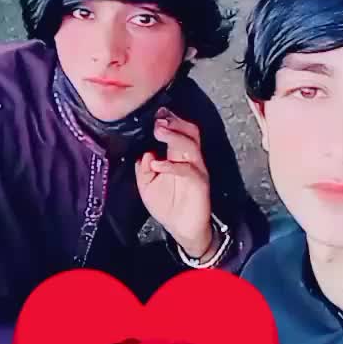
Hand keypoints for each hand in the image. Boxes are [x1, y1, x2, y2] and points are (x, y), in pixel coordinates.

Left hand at [135, 109, 211, 255]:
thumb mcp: (146, 186)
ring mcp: (196, 169)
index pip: (178, 130)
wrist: (182, 229)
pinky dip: (171, 165)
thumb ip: (142, 168)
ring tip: (159, 130)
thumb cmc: (167, 206)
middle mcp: (189, 159)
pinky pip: (188, 169)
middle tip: (159, 119)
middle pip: (189, 131)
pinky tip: (157, 164)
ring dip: (174, 135)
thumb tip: (145, 153)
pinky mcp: (199, 183)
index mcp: (177, 156)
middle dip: (174, 121)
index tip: (156, 113)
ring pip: (191, 144)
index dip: (169, 119)